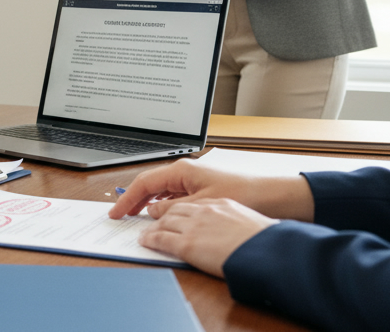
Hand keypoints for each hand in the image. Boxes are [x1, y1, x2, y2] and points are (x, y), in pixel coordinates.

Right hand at [108, 158, 314, 221]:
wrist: (274, 196)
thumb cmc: (243, 194)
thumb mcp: (202, 205)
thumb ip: (173, 208)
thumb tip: (152, 212)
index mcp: (183, 170)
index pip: (144, 183)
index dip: (127, 199)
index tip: (115, 213)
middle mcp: (185, 172)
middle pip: (150, 185)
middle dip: (133, 200)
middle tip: (120, 217)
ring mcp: (193, 180)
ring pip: (161, 191)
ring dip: (147, 204)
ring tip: (135, 218)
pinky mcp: (201, 189)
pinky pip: (173, 196)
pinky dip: (162, 206)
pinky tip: (160, 216)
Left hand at [138, 198, 277, 277]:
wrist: (268, 251)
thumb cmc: (263, 239)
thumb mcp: (246, 221)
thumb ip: (230, 220)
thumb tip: (229, 229)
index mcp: (219, 203)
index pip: (190, 201)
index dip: (177, 206)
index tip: (170, 210)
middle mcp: (204, 210)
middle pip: (173, 209)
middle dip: (159, 213)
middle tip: (150, 218)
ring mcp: (194, 226)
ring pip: (164, 221)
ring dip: (153, 226)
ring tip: (146, 231)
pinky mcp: (188, 244)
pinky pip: (161, 238)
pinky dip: (151, 239)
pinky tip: (145, 241)